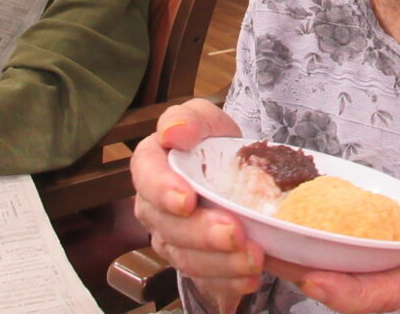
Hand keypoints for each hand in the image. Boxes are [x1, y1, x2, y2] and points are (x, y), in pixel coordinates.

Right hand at [131, 99, 258, 313]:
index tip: (187, 199)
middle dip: (203, 233)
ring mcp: (171, 240)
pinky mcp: (193, 264)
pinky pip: (205, 279)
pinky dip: (230, 280)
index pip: (146, 177)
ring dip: (221, 262)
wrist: (234, 174)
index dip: (163, 190)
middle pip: (169, 226)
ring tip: (253, 258)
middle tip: (235, 232)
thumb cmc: (212, 143)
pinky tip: (249, 276)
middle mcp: (153, 208)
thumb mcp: (206, 120)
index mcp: (151, 166)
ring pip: (187, 259)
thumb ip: (190, 119)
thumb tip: (173, 131)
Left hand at [265, 186, 399, 313]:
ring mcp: (374, 264)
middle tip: (256, 254)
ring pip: (327, 265)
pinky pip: (329, 246)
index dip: (344, 290)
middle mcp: (389, 275)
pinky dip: (304, 236)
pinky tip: (277, 222)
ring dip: (291, 256)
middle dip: (297, 272)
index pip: (378, 292)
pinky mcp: (364, 248)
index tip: (310, 278)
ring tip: (250, 238)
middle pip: (338, 282)